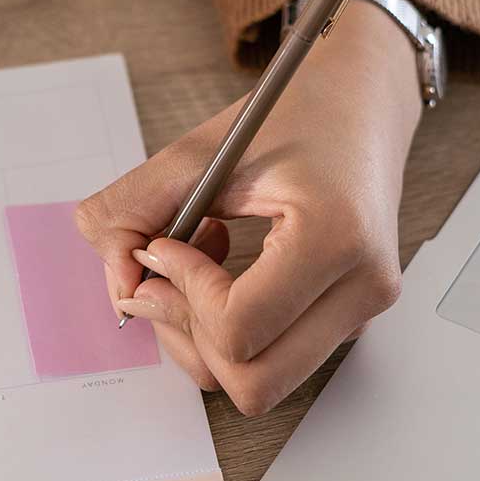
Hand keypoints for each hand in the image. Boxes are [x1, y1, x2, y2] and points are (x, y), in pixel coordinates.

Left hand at [75, 1, 422, 415]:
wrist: (363, 98)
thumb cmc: (291, 113)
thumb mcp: (200, 151)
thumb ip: (132, 212)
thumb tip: (117, 286)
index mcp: (335, 238)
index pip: (236, 329)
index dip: (180, 294)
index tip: (164, 245)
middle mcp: (361, 287)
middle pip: (251, 381)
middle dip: (187, 331)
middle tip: (164, 271)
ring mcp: (361, 311)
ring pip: (257, 382)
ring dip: (204, 334)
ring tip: (198, 261)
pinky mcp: (347, 319)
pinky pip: (270, 359)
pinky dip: (227, 331)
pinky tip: (224, 268)